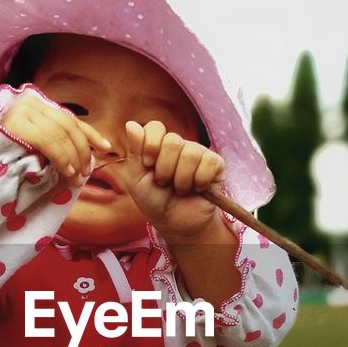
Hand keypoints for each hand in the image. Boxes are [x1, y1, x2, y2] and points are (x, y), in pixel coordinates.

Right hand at [0, 86, 111, 185]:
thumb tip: (93, 150)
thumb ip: (58, 141)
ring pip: (60, 133)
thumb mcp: (37, 146)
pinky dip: (61, 157)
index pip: (69, 118)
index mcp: (36, 104)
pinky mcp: (14, 124)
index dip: (90, 133)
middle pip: (67, 124)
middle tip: (87, 172)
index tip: (106, 147)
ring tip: (77, 177)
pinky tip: (67, 171)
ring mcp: (20, 111)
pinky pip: (47, 141)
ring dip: (73, 157)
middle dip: (82, 150)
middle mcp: (28, 102)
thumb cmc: (7, 159)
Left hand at [112, 120, 229, 242]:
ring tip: (180, 190)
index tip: (148, 164)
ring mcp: (198, 153)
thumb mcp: (136, 179)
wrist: (175, 223)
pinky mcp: (216, 164)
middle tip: (164, 183)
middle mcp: (179, 146)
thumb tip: (131, 123)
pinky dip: (200, 180)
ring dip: (181, 179)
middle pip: (172, 140)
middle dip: (164, 168)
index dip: (151, 145)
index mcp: (159, 146)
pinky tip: (197, 189)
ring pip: (190, 153)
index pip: (155, 127)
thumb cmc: (155, 201)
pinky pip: (209, 162)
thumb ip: (134, 151)